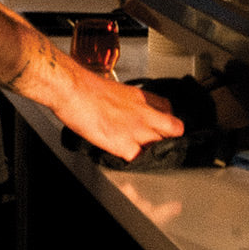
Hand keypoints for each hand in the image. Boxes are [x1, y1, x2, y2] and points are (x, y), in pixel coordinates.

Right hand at [51, 68, 184, 162]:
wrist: (73, 90)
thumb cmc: (87, 88)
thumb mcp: (117, 90)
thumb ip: (129, 103)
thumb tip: (128, 112)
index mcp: (143, 97)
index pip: (170, 110)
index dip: (167, 120)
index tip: (162, 126)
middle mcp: (145, 113)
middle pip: (175, 129)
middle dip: (170, 137)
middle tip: (159, 142)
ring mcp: (137, 129)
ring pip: (163, 145)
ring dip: (155, 151)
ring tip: (144, 152)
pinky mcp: (124, 144)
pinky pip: (140, 159)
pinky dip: (135, 161)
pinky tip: (129, 158)